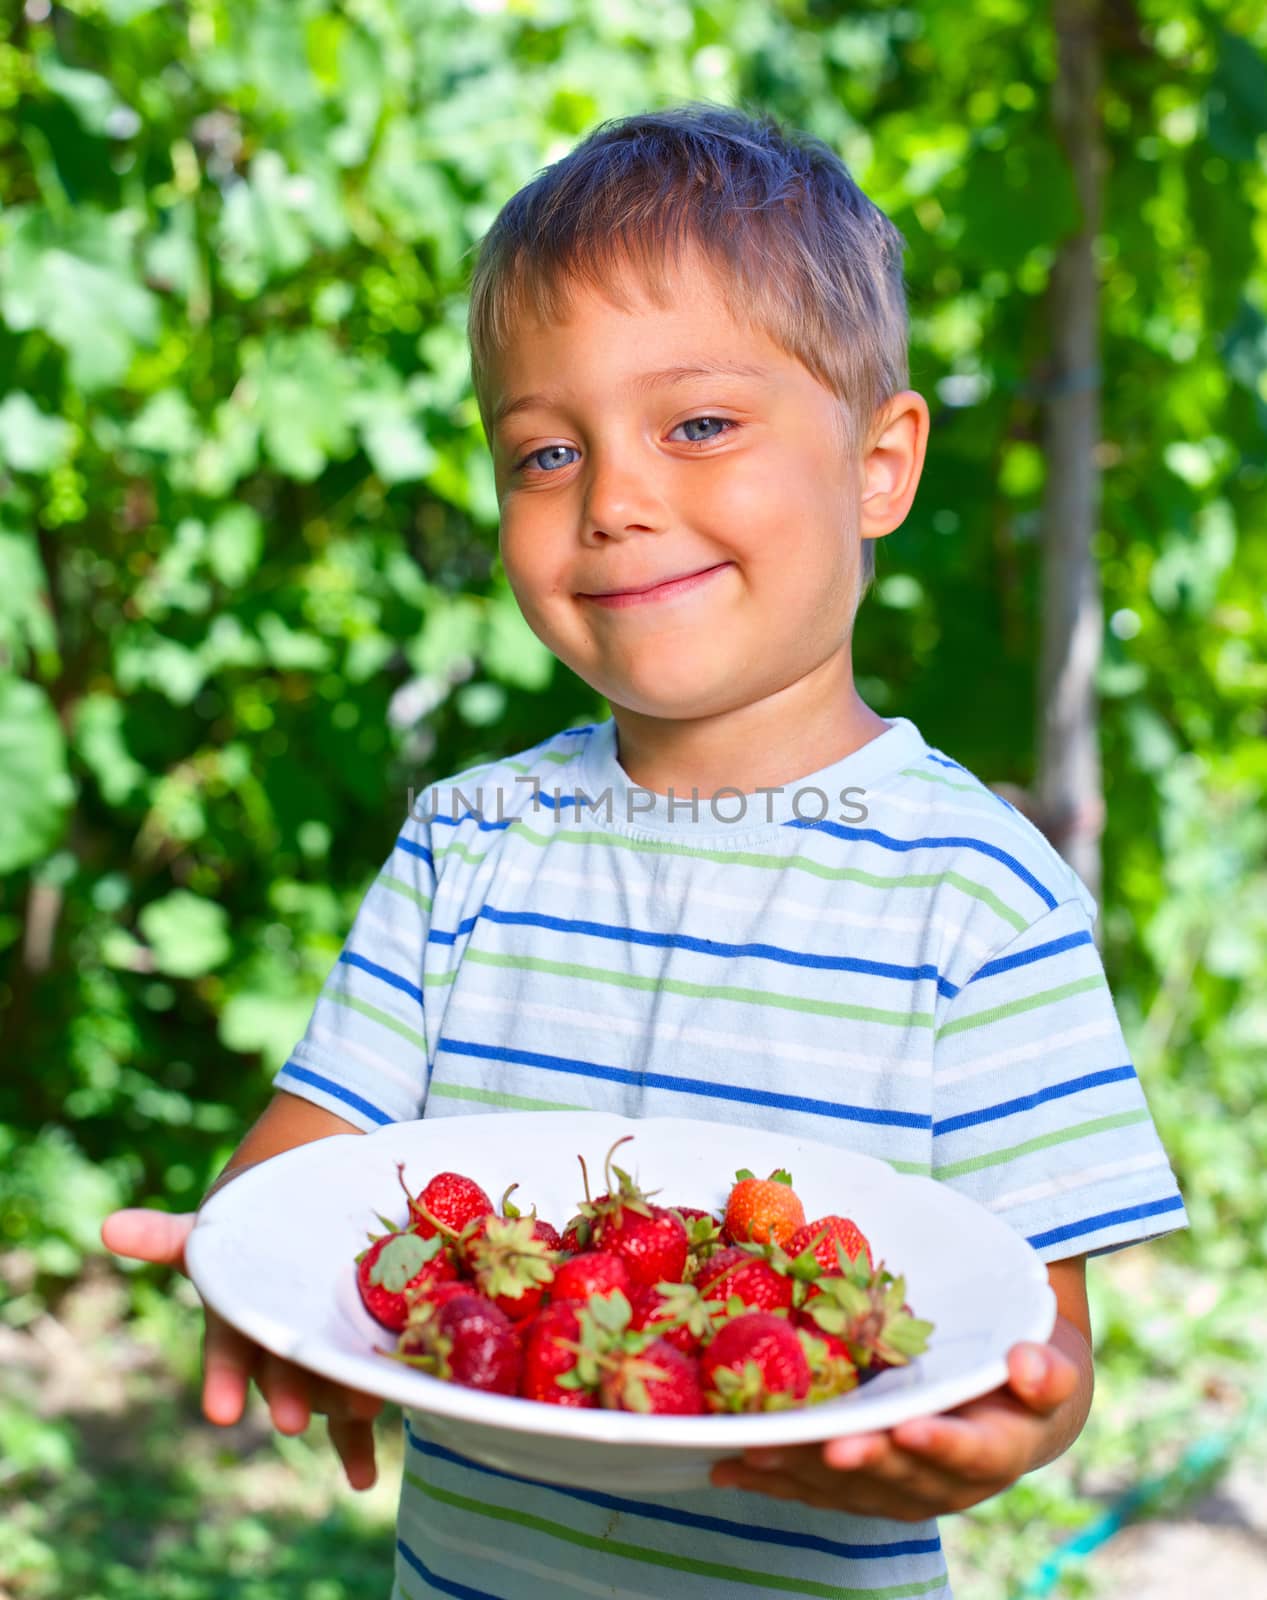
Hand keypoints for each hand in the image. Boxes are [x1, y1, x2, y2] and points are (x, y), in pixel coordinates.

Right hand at [101, 1207, 383, 1490]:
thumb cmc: (243, 1238)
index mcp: (239, 1319)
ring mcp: (309, 1365)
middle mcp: (273, 1349)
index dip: (223, 1380)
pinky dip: (357, 1448)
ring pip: (325, 1387)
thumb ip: (162, 1235)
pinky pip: (350, 1418)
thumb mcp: (207, 1236)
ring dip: (342, 1402)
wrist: (292, 1235)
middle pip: (280, 1376)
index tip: (220, 1413)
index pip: (226, 1354)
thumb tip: (109, 1226)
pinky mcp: (343, 1377)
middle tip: (292, 1421)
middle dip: (286, 1397)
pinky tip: (362, 1480)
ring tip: (364, 1406)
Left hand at [709, 1338, 1084, 1519]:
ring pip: (848, 1487)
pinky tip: (728, 1468)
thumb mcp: (1051, 1368)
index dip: (940, 1444)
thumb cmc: (1026, 1379)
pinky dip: (774, 1480)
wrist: (1014, 1414)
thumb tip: (1029, 1365)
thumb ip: (1046, 1371)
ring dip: (803, 1471)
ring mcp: (899, 1490)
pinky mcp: (863, 1487)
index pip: (971, 1452)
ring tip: (758, 1450)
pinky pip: (817, 1488)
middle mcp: (944, 1483)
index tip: (910, 1428)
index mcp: (994, 1452)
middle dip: (858, 1460)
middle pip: (898, 1474)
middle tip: (825, 1444)